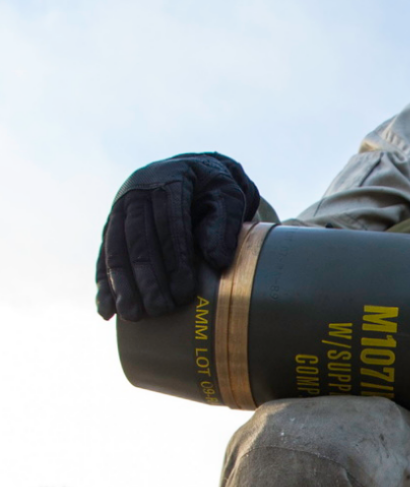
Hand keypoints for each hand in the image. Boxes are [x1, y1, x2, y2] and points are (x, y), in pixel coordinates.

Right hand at [95, 153, 259, 320]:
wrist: (193, 171)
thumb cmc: (215, 188)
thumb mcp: (229, 196)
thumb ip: (225, 223)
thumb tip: (216, 260)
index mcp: (168, 179)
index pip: (169, 223)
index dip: (175, 259)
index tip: (185, 292)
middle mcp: (137, 191)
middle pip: (138, 239)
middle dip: (148, 278)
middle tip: (161, 310)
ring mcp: (119, 207)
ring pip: (116, 249)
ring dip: (122, 285)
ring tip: (134, 315)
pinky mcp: (111, 224)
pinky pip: (104, 256)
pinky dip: (104, 284)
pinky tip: (106, 310)